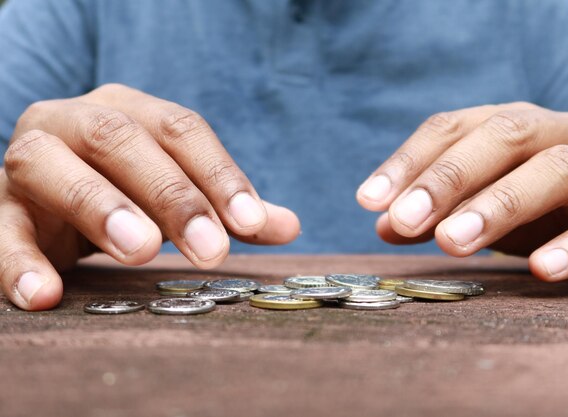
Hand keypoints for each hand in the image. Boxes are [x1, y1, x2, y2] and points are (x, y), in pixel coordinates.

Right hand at [1, 84, 299, 309]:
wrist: (44, 196)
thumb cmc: (121, 189)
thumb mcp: (173, 192)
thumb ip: (225, 207)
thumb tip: (288, 226)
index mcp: (126, 111)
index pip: (180, 130)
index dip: (219, 175)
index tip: (250, 225)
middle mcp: (73, 121)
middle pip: (123, 141)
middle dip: (172, 195)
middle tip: (211, 250)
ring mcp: (27, 160)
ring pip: (54, 168)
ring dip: (101, 207)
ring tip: (142, 252)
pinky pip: (2, 231)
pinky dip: (21, 262)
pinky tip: (46, 294)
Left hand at [357, 102, 567, 281]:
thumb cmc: (543, 214)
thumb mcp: (483, 209)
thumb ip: (438, 213)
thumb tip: (384, 223)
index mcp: (518, 126)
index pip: (454, 127)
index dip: (409, 160)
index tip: (370, 200)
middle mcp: (563, 133)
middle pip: (504, 134)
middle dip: (448, 177)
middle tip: (405, 220)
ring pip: (557, 169)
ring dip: (499, 204)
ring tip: (452, 242)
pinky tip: (540, 269)